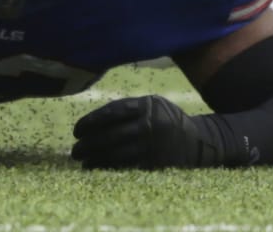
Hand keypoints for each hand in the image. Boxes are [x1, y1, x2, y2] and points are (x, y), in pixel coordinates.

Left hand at [71, 95, 243, 169]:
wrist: (198, 141)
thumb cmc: (165, 119)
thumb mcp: (151, 104)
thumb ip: (127, 108)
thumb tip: (93, 120)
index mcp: (147, 106)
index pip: (112, 113)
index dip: (91, 122)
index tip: (76, 130)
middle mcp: (150, 125)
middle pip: (111, 135)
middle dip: (88, 143)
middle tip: (74, 150)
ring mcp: (154, 146)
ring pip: (117, 153)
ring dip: (95, 158)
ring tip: (81, 160)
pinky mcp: (156, 163)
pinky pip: (127, 166)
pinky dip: (108, 167)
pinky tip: (96, 168)